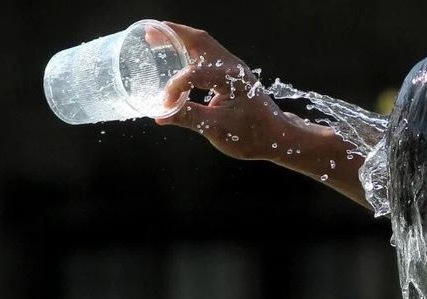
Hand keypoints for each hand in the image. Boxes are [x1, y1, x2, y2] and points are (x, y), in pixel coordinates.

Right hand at [155, 22, 286, 159]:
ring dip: (181, 39)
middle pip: (199, 40)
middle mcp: (233, 67)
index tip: (165, 104)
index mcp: (230, 78)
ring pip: (204, 44)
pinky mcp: (233, 75)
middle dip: (173, 35)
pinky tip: (177, 56)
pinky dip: (190, 50)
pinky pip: (208, 54)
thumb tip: (161, 115)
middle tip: (149, 35)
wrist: (277, 137)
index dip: (175, 87)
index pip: (194, 73)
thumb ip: (188, 118)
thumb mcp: (218, 129)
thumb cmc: (252, 135)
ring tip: (157, 39)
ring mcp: (234, 68)